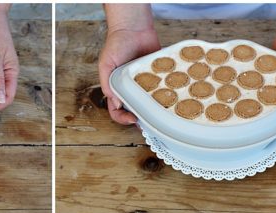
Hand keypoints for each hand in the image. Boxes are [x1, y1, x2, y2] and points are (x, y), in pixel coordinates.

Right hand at [98, 4, 158, 124]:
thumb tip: (116, 103)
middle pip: (134, 109)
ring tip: (160, 112)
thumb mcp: (105, 64)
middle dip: (141, 117)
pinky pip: (162, 87)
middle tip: (149, 121)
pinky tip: (170, 96)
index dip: (122, 117)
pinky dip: (166, 92)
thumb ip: (107, 84)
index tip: (132, 119)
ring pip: (149, 102)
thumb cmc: (116, 44)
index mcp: (115, 88)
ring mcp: (144, 83)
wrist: (133, 28)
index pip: (116, 110)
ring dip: (153, 108)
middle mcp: (130, 88)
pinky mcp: (157, 75)